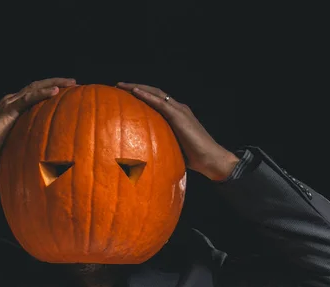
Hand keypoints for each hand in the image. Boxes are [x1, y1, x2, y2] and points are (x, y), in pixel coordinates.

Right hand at [0, 77, 76, 168]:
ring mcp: (10, 103)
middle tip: (76, 83)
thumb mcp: (21, 139)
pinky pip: (27, 99)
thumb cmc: (0, 148)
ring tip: (71, 83)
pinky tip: (55, 92)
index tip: (71, 90)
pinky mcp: (8, 109)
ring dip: (54, 84)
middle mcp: (13, 100)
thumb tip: (53, 146)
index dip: (54, 88)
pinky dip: (42, 93)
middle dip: (58, 82)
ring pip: (35, 88)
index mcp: (17, 106)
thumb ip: (33, 136)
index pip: (37, 92)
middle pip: (38, 85)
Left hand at [116, 82, 239, 180]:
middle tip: (118, 86)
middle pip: (153, 93)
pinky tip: (135, 92)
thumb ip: (161, 144)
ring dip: (137, 88)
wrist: (210, 159)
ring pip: (155, 94)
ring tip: (122, 86)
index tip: (125, 94)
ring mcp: (179, 111)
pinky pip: (160, 103)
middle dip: (135, 87)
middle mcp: (178, 108)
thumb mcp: (172, 147)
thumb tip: (143, 155)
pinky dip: (147, 96)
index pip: (156, 100)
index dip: (141, 95)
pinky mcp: (179, 116)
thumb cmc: (193, 157)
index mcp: (176, 115)